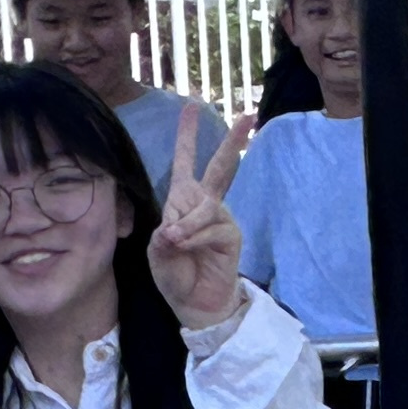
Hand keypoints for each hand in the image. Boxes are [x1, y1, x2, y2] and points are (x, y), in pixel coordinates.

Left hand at [149, 108, 251, 331]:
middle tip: (249, 116)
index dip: (187, 135)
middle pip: (219, 167)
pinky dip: (193, 238)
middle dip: (232, 141)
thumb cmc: (175, 274)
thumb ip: (164, 234)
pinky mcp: (231, 235)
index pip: (185, 162)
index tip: (191, 106)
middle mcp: (205, 203)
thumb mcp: (158, 252)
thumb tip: (174, 225)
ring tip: (174, 242)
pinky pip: (210, 228)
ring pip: (205, 206)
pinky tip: (185, 248)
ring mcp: (221, 218)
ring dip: (187, 224)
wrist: (193, 302)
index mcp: (183, 200)